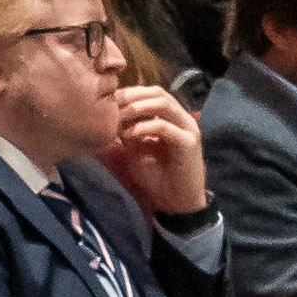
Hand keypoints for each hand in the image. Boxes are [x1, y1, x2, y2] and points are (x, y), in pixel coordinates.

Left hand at [105, 80, 211, 217]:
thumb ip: (128, 130)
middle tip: (111, 104)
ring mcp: (188, 128)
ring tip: (119, 116)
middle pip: (157, 92)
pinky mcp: (189, 142)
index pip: (150, 92)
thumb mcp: (136, 150)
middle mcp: (182, 118)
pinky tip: (128, 135)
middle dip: (132, 95)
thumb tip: (110, 115)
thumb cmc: (158, 178)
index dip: (129, 92)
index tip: (108, 99)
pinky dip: (144, 127)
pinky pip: (164, 127)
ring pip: (163, 104)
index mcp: (171, 117)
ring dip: (137, 107)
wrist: (176, 203)